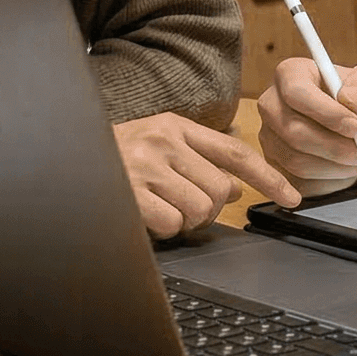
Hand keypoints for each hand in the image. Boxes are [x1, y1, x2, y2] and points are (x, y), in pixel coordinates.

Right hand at [113, 112, 299, 237]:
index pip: (234, 152)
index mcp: (175, 126)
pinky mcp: (130, 192)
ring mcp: (146, 165)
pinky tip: (145, 215)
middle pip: (219, 190)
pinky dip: (164, 229)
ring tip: (159, 208)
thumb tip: (233, 186)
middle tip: (179, 205)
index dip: (268, 176)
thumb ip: (198, 160)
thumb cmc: (113, 157)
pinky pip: (172, 224)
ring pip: (200, 209)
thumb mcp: (158, 147)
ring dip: (184, 220)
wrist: (63, 154)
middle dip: (207, 209)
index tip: (293, 197)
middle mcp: (163, 141)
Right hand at [257, 56, 356, 198]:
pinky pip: (299, 183)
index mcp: (290, 74)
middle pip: (294, 132)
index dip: (326, 114)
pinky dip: (329, 182)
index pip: (296, 93)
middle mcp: (272, 105)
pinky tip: (345, 170)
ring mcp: (270, 138)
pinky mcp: (276, 167)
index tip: (356, 128)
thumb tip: (349, 100)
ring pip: (297, 161)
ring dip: (336, 167)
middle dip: (335, 147)